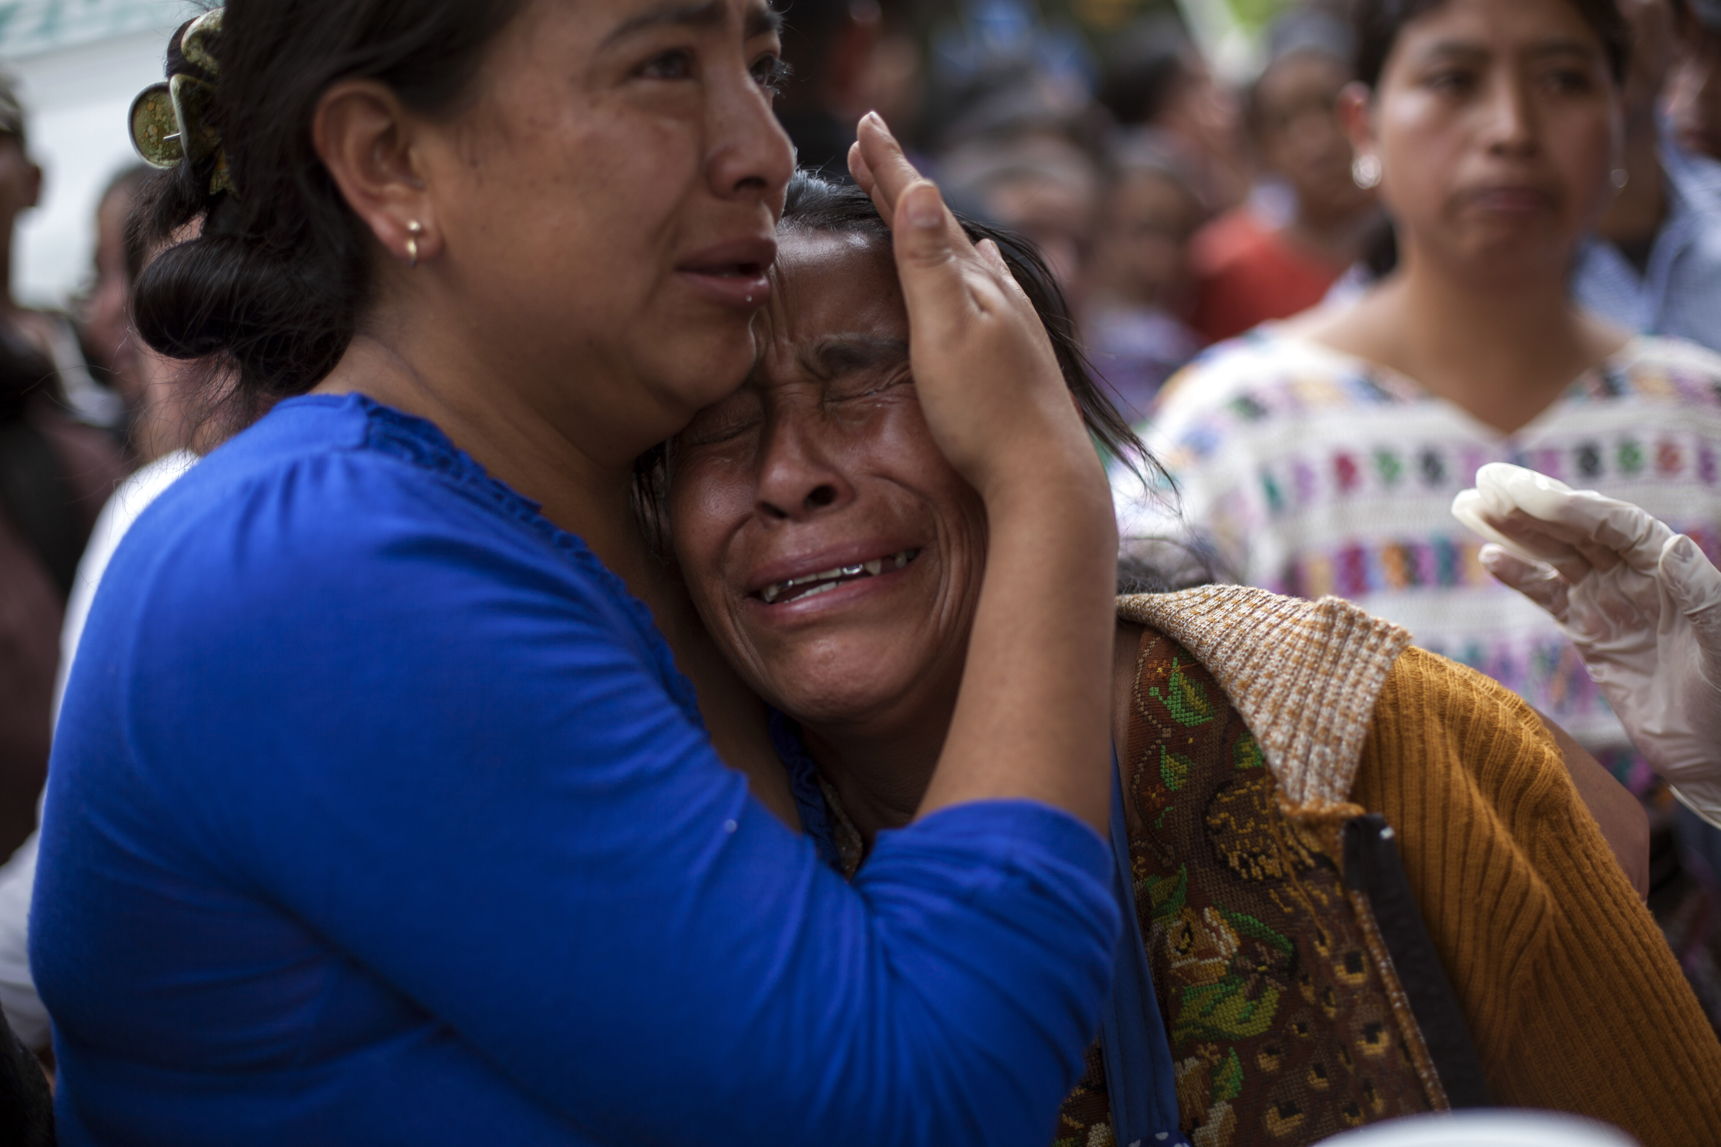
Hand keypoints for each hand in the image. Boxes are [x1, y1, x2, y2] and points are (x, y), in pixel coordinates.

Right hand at [847, 113, 1104, 507]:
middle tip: (870, 142)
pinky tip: (985, 264)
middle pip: (940, 224)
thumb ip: (927, 265)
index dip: (889, 167)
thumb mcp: (943, 336)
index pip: (920, 210)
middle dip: (902, 183)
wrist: (1046, 477)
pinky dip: (975, 262)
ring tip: (919, 195)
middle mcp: (997, 291)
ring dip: (933, 222)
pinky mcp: (1020, 350)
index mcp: (972, 282)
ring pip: (966, 252)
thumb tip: (920, 186)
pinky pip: (990, 284)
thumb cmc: (986, 414)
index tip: (862, 124)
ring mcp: (1013, 320)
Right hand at [1451, 463, 1720, 826]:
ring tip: (1470, 506)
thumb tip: (1674, 543)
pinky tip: (1489, 557)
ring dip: (1514, 531)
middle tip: (1486, 480)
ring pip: (1555, 556)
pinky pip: (1548, 597)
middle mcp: (1638, 576)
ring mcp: (1611, 602)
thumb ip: (1702, 595)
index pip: (1614, 524)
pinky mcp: (1591, 634)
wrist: (1717, 756)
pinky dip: (1519, 577)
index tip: (1526, 494)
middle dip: (1531, 505)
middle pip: (1577, 529)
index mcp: (1671, 568)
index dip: (1570, 507)